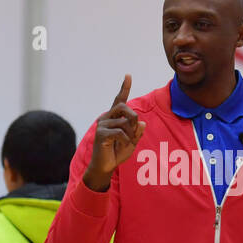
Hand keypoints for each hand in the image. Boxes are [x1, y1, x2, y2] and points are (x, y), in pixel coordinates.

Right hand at [82, 75, 145, 191]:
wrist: (105, 166)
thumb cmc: (117, 153)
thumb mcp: (132, 142)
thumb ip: (137, 132)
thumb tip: (142, 123)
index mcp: (114, 117)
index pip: (119, 100)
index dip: (124, 88)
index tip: (128, 75)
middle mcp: (106, 118)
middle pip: (124, 107)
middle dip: (133, 117)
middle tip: (135, 131)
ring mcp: (102, 124)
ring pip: (124, 122)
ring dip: (131, 134)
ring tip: (127, 142)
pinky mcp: (100, 133)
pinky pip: (120, 132)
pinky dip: (126, 140)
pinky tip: (122, 146)